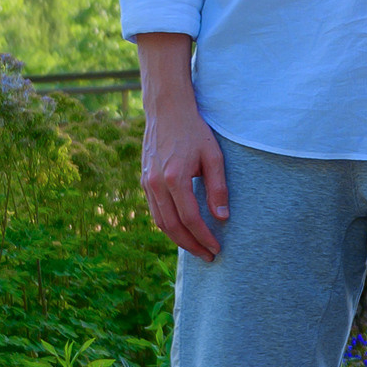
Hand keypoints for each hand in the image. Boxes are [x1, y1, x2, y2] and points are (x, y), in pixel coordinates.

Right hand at [138, 82, 229, 258]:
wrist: (166, 110)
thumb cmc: (194, 130)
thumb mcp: (213, 156)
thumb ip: (218, 188)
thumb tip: (222, 217)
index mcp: (174, 178)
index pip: (190, 219)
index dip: (204, 237)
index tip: (217, 248)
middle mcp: (156, 184)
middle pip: (173, 226)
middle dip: (191, 245)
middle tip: (208, 256)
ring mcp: (146, 183)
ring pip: (160, 222)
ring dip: (178, 239)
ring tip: (197, 248)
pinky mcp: (144, 181)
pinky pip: (155, 211)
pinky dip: (168, 225)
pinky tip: (182, 230)